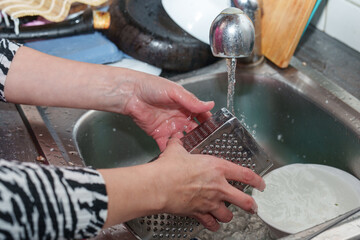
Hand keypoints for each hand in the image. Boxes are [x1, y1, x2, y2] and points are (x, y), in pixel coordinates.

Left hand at [121, 75, 213, 150]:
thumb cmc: (151, 86)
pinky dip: (171, 151)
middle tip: (207, 146)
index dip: (209, 123)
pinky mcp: (158, 134)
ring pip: (182, 140)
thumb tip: (210, 104)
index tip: (216, 132)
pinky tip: (176, 155)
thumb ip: (192, 101)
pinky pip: (166, 145)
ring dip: (188, 146)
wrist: (131, 94)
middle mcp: (179, 117)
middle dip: (200, 138)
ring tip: (194, 153)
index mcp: (185, 105)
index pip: (201, 116)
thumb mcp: (175, 92)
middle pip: (194, 130)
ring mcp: (169, 126)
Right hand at [149, 138, 265, 230]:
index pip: (245, 175)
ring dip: (229, 216)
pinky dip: (213, 225)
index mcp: (217, 168)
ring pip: (229, 215)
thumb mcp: (176, 150)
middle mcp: (218, 187)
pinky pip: (211, 223)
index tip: (260, 184)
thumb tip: (176, 138)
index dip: (257, 181)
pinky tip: (213, 224)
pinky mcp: (199, 213)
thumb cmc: (169, 168)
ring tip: (228, 214)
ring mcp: (210, 202)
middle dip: (251, 205)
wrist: (159, 185)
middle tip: (253, 206)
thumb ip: (178, 144)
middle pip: (244, 200)